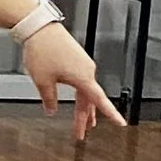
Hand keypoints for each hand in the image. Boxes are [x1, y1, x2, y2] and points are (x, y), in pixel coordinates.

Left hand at [21, 19, 125, 141]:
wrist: (39, 28)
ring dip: (82, 107)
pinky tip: (76, 98)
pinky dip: (79, 94)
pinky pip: (81, 81)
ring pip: (85, 91)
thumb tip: (51, 110)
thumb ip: (49, 99)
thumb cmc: (43, 50)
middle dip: (84, 118)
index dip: (111, 113)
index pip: (100, 100)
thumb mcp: (43, 81)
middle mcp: (87, 70)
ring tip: (82, 121)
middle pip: (89, 99)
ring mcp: (83, 64)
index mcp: (83, 77)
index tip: (121, 123)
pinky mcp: (77, 59)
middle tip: (80, 133)